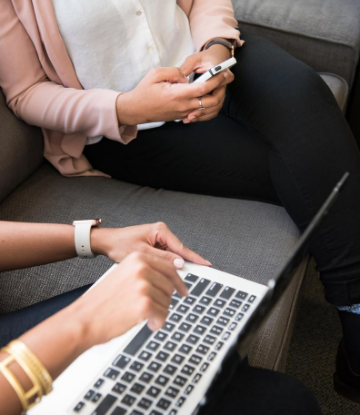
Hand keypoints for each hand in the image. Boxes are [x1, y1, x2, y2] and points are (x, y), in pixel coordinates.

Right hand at [73, 252, 187, 347]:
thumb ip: (145, 273)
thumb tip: (168, 279)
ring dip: (159, 312)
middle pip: (170, 285)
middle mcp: (142, 268)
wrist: (83, 319)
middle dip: (165, 300)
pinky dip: (158, 322)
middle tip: (155, 309)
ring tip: (144, 316)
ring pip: (168, 301)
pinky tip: (149, 323)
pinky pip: (163, 314)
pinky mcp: (144, 304)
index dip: (178, 281)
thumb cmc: (101, 302)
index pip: (168, 267)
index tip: (183, 289)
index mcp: (137, 258)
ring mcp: (143, 285)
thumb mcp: (123, 275)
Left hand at [91, 222, 210, 267]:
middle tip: (190, 278)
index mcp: (160, 230)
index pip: (181, 246)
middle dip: (183, 265)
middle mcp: (161, 233)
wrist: (106, 243)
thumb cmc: (120, 244)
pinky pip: (165, 257)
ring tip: (174, 278)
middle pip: (178, 252)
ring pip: (172, 256)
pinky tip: (165, 274)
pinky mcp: (154, 245)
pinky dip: (166, 266)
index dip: (194, 258)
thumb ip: (162, 259)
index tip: (206, 264)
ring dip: (172, 267)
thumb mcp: (141, 254)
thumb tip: (179, 263)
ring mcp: (158, 239)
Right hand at [116, 67, 228, 125]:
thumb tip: (187, 76)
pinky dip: (206, 105)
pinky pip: (199, 113)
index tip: (224, 72)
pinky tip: (206, 94)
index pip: (204, 88)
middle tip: (224, 78)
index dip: (216, 79)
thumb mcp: (156, 74)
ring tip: (217, 85)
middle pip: (211, 102)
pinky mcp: (182, 116)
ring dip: (215, 98)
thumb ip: (174, 71)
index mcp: (178, 94)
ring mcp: (183, 113)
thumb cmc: (144, 91)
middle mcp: (183, 106)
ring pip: (207, 109)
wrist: (137, 109)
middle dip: (221, 90)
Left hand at [180, 45, 234, 122]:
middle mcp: (223, 85)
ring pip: (215, 108)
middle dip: (204, 109)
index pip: (220, 84)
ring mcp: (221, 93)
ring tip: (189, 119)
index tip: (197, 101)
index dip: (209, 92)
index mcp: (221, 73)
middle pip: (217, 101)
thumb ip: (187, 67)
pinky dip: (203, 116)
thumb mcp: (194, 59)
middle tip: (191, 114)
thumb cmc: (204, 58)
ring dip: (203, 115)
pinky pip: (213, 111)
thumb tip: (180, 77)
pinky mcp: (217, 99)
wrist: (214, 60)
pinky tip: (191, 118)